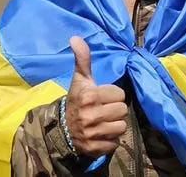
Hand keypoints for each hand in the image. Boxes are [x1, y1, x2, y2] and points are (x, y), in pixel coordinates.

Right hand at [65, 36, 127, 157]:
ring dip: (114, 125)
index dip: (113, 96)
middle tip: (103, 110)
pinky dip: (110, 140)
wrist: (62, 129)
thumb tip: (75, 37)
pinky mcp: (95, 148)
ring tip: (103, 122)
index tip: (102, 97)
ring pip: (122, 127)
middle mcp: (91, 116)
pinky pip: (115, 143)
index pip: (120, 95)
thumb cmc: (77, 100)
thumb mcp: (80, 79)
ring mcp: (93, 134)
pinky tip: (100, 134)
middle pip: (122, 111)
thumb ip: (82, 59)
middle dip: (115, 110)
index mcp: (89, 96)